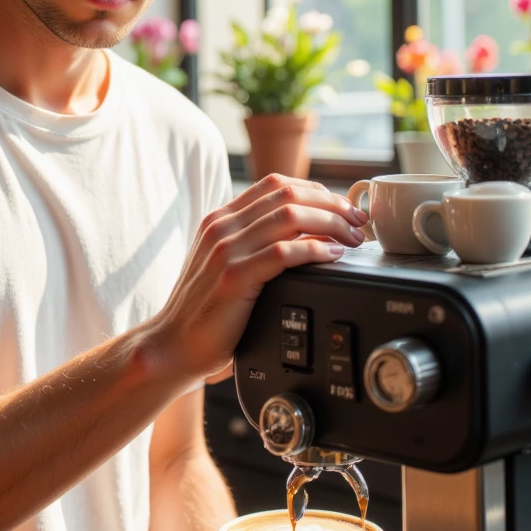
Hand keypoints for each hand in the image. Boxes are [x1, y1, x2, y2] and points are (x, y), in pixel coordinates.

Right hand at [149, 174, 366, 383]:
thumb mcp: (223, 264)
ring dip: (331, 224)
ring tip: (352, 239)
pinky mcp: (234, 277)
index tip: (342, 207)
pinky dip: (315, 250)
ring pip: (291, 217)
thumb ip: (251, 243)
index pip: (275, 184)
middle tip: (357, 222)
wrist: (173, 345)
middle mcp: (222, 227)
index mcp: (220, 219)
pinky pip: (284, 252)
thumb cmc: (204, 312)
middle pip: (288, 194)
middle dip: (332, 204)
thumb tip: (304, 235)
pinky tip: (332, 257)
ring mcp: (226, 250)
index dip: (316, 190)